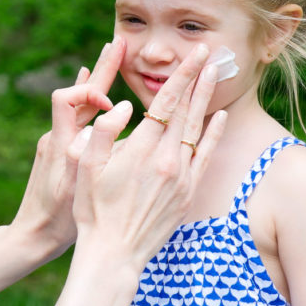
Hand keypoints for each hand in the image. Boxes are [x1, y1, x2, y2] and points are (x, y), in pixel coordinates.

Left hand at [7, 38, 122, 260]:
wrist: (31, 236)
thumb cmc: (57, 218)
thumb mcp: (78, 186)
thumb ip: (93, 149)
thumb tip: (117, 113)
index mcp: (60, 142)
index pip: (66, 98)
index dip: (88, 92)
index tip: (110, 104)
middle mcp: (56, 137)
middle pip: (77, 93)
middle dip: (100, 69)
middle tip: (117, 43)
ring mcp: (57, 143)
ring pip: (78, 104)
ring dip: (96, 82)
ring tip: (110, 55)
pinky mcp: (60, 152)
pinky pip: (75, 118)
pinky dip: (87, 101)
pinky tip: (93, 91)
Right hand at [72, 43, 226, 273]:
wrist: (114, 253)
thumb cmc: (93, 208)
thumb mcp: (85, 165)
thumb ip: (104, 130)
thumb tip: (125, 105)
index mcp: (141, 149)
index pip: (166, 102)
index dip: (181, 74)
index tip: (194, 54)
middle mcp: (166, 160)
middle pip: (187, 109)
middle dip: (197, 77)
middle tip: (208, 53)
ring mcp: (181, 176)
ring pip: (198, 128)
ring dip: (206, 99)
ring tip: (214, 74)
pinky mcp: (188, 191)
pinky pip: (205, 155)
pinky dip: (214, 134)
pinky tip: (220, 117)